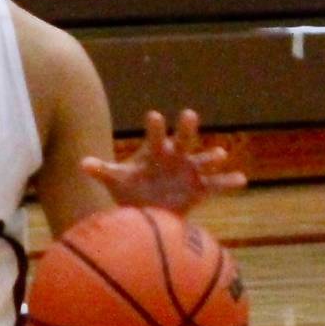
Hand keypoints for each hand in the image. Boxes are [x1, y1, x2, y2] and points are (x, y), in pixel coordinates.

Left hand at [81, 110, 247, 212]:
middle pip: (183, 138)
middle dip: (186, 128)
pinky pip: (216, 184)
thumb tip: (83, 163)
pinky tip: (241, 179)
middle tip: (189, 115)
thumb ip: (103, 170)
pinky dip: (229, 181)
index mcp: (156, 150)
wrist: (148, 210)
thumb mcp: (117, 180)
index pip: (154, 135)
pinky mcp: (200, 188)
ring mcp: (190, 170)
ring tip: (218, 154)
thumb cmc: (132, 189)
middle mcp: (176, 155)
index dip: (154, 127)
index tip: (153, 116)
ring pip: (203, 159)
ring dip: (212, 156)